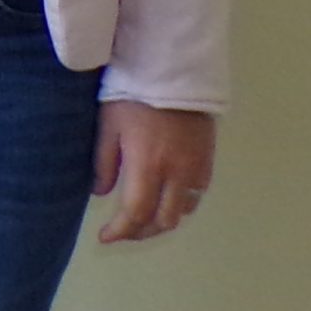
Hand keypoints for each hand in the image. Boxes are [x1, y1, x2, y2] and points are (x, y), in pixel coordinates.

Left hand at [94, 101, 214, 242]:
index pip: (136, 213)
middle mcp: (177, 174)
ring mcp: (197, 169)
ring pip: (184, 212)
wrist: (175, 72)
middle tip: (123, 231)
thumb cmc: (134, 95)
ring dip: (162, 221)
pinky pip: (196, 195)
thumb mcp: (109, 125)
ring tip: (142, 218)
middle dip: (142, 232)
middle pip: (164, 221)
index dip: (121, 231)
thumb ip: (104, 163)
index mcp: (149, 166)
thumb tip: (101, 193)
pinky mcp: (209, 161)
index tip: (105, 237)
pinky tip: (164, 198)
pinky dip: (179, 205)